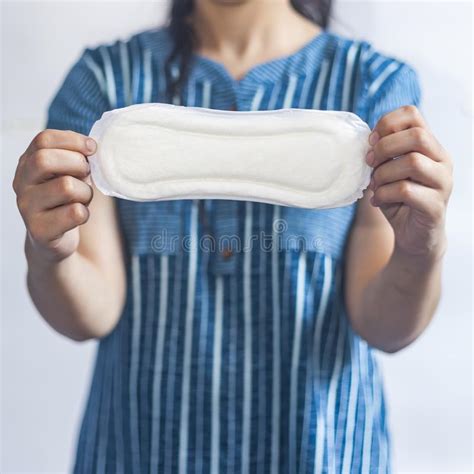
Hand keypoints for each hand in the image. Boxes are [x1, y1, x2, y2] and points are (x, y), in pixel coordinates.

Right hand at [13, 130, 95, 261]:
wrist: (55, 239)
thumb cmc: (66, 199)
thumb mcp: (69, 173)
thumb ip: (77, 158)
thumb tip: (93, 147)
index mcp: (28, 163)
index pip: (43, 140)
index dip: (73, 140)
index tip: (92, 148)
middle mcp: (21, 182)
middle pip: (45, 160)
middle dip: (78, 164)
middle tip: (87, 175)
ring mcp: (27, 207)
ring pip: (66, 187)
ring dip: (86, 192)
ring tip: (83, 198)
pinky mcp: (40, 230)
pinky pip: (74, 213)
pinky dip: (85, 213)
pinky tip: (79, 216)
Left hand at [365, 105, 452, 260]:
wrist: (413, 235)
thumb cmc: (398, 199)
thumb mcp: (387, 172)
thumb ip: (382, 155)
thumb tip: (367, 142)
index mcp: (430, 146)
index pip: (413, 115)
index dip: (386, 123)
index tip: (371, 142)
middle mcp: (442, 160)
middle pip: (417, 135)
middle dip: (384, 148)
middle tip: (370, 163)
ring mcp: (443, 183)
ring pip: (412, 162)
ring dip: (383, 173)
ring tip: (375, 185)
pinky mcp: (436, 206)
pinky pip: (406, 190)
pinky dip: (383, 194)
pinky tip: (377, 200)